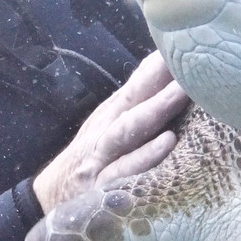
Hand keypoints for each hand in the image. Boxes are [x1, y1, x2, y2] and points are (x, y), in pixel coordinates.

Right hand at [32, 51, 189, 213]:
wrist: (50, 198)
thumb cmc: (91, 160)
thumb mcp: (109, 128)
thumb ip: (138, 105)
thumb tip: (170, 73)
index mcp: (112, 115)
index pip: (139, 83)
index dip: (161, 63)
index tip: (188, 41)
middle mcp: (106, 131)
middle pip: (134, 100)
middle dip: (160, 77)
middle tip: (191, 60)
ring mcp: (103, 158)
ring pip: (129, 129)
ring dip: (156, 108)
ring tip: (182, 91)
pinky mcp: (102, 188)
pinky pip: (125, 170)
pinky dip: (146, 156)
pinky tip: (168, 143)